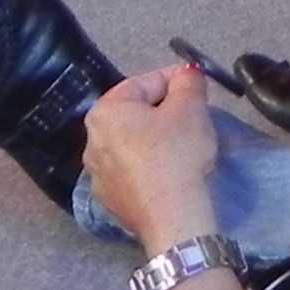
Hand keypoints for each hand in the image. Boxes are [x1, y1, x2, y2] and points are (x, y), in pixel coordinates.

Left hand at [82, 64, 222, 254]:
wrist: (170, 214)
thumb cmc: (177, 152)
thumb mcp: (191, 106)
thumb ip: (188, 80)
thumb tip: (186, 74)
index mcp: (105, 111)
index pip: (145, 82)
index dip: (176, 81)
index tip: (198, 90)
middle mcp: (91, 140)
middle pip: (136, 113)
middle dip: (165, 111)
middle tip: (193, 118)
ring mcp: (97, 173)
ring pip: (133, 143)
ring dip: (156, 139)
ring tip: (184, 147)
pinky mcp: (108, 199)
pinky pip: (131, 170)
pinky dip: (149, 166)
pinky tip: (170, 172)